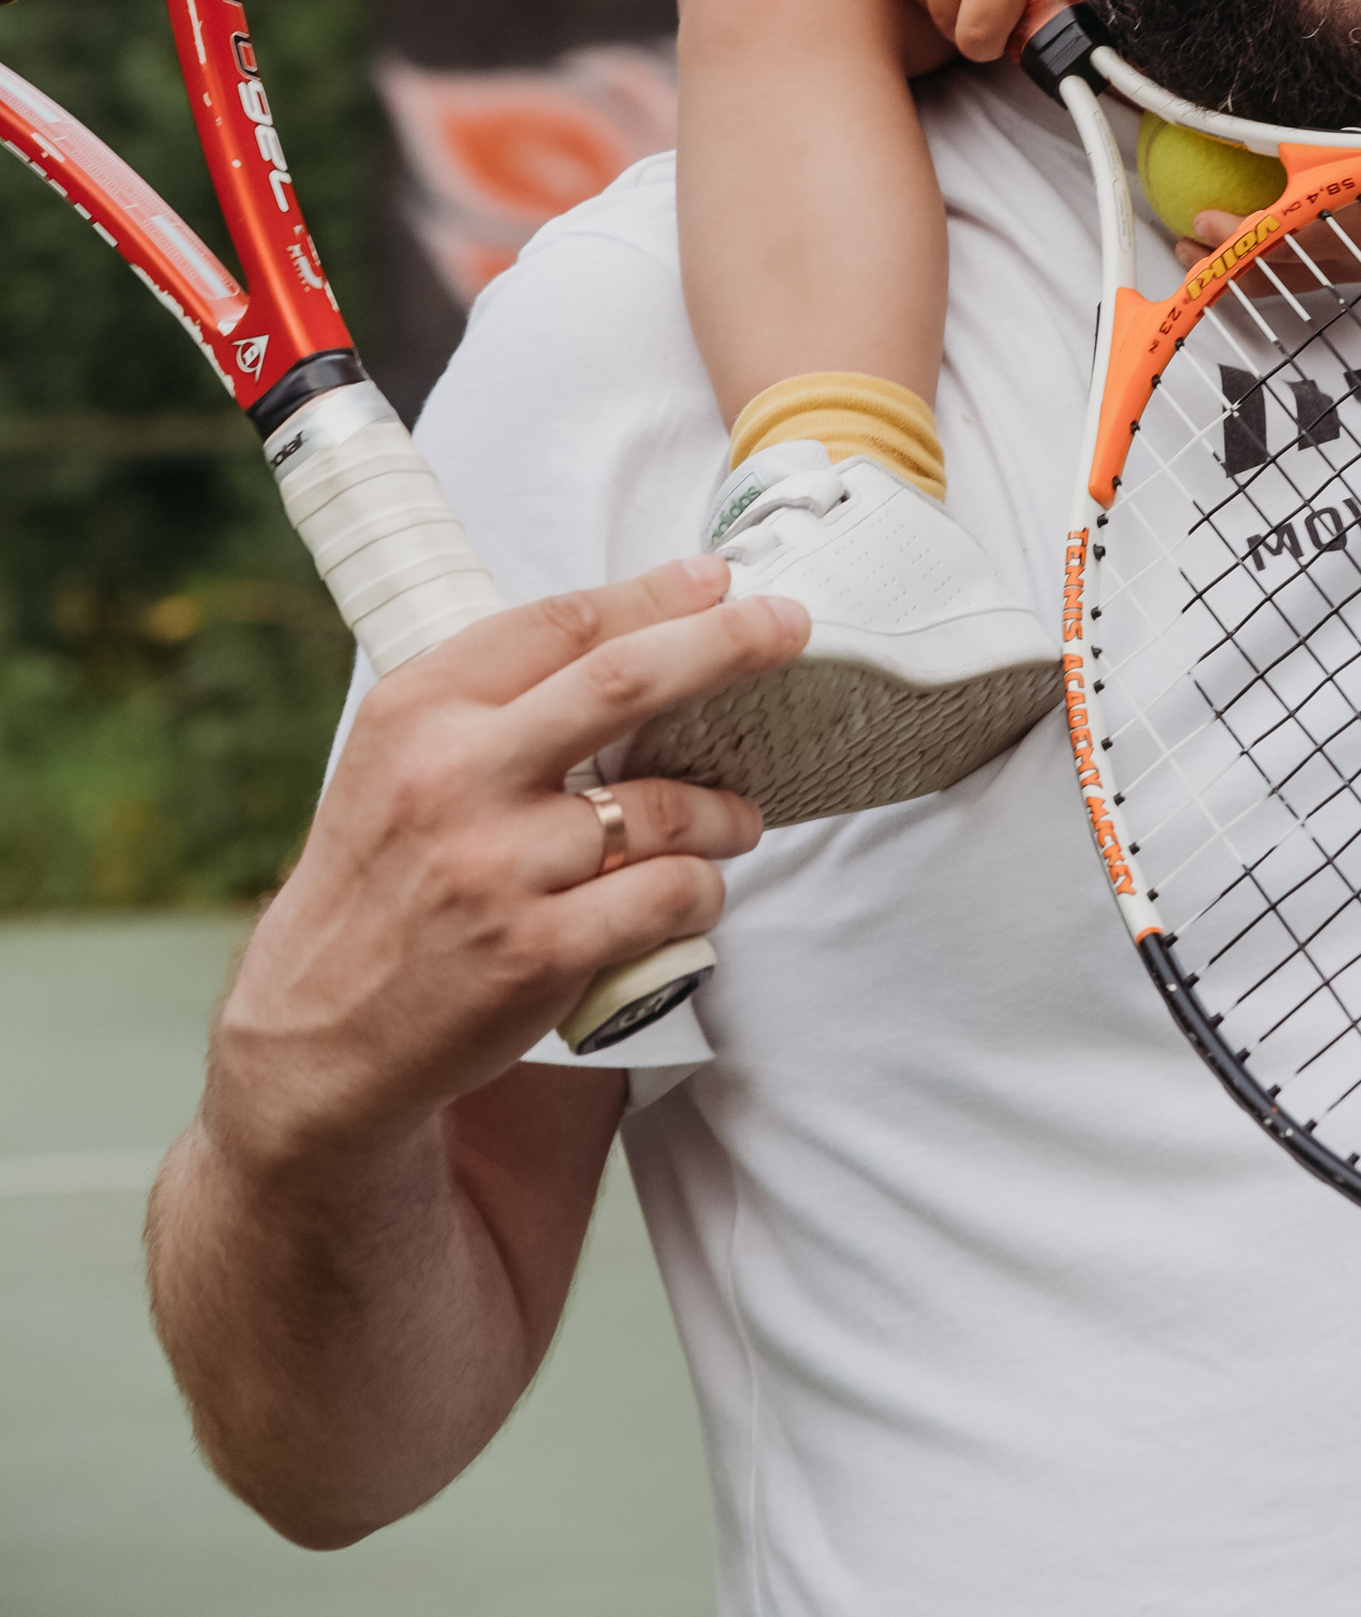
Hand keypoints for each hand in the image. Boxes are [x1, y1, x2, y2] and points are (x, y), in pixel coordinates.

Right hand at [204, 559, 798, 1172]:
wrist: (317, 1034)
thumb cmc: (382, 880)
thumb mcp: (398, 759)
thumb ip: (494, 699)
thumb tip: (633, 629)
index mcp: (419, 710)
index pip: (562, 622)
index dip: (656, 594)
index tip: (716, 581)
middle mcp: (454, 777)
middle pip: (625, 680)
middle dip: (726, 642)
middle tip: (786, 627)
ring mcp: (497, 868)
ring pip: (665, 805)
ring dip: (725, 808)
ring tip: (736, 818)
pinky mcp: (535, 953)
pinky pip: (666, 896)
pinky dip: (701, 888)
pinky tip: (693, 890)